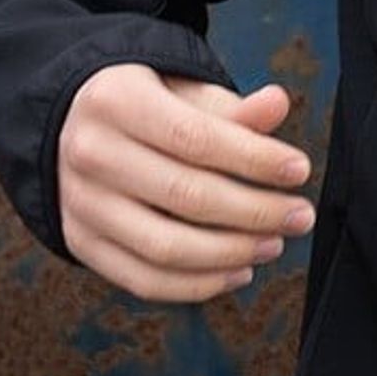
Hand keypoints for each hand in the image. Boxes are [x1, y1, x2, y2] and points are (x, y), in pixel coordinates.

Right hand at [57, 63, 314, 301]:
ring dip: (231, 254)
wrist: (76, 126)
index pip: (196, 138)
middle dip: (255, 212)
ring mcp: (80, 204)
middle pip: (185, 196)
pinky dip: (197, 285)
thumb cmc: (146, 104)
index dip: (254, 159)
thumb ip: (231, 105)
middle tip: (300, 215)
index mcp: (116, 101)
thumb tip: (277, 105)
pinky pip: (142, 280)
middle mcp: (89, 153)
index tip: (300, 170)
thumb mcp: (183, 90)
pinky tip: (238, 271)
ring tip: (274, 244)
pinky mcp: (80, 243)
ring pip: (164, 247)